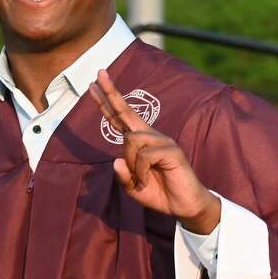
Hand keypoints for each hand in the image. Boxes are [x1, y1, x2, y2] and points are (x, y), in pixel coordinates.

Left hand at [88, 69, 220, 233]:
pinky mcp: (172, 150)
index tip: (93, 85)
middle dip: (111, 92)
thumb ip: (123, 175)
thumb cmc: (160, 193)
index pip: (119, 118)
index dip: (106, 103)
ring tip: (141, 180)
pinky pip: (145, 156)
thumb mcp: (133, 188)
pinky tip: (147, 181)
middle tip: (99, 72)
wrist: (185, 206)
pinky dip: (141, 172)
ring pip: (132, 141)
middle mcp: (150, 136)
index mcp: (140, 142)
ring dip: (132, 164)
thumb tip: (115, 161)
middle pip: (126, 111)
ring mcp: (162, 141)